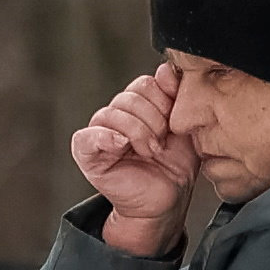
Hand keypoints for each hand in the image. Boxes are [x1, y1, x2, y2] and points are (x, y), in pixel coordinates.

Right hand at [73, 65, 189, 257]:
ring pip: (113, 113)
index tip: (173, 125)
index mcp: (137, 106)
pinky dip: (105, 138)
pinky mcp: (88, 154)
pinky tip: (122, 146)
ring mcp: (100, 133)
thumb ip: (176, 96)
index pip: (145, 83)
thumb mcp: (184, 126)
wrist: (167, 200)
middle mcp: (116, 115)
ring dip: (138, 133)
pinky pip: (86, 137)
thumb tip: (165, 69)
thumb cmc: (174, 165)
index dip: (164, 101)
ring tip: (151, 152)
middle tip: (162, 143)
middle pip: (130, 96)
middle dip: (153, 120)